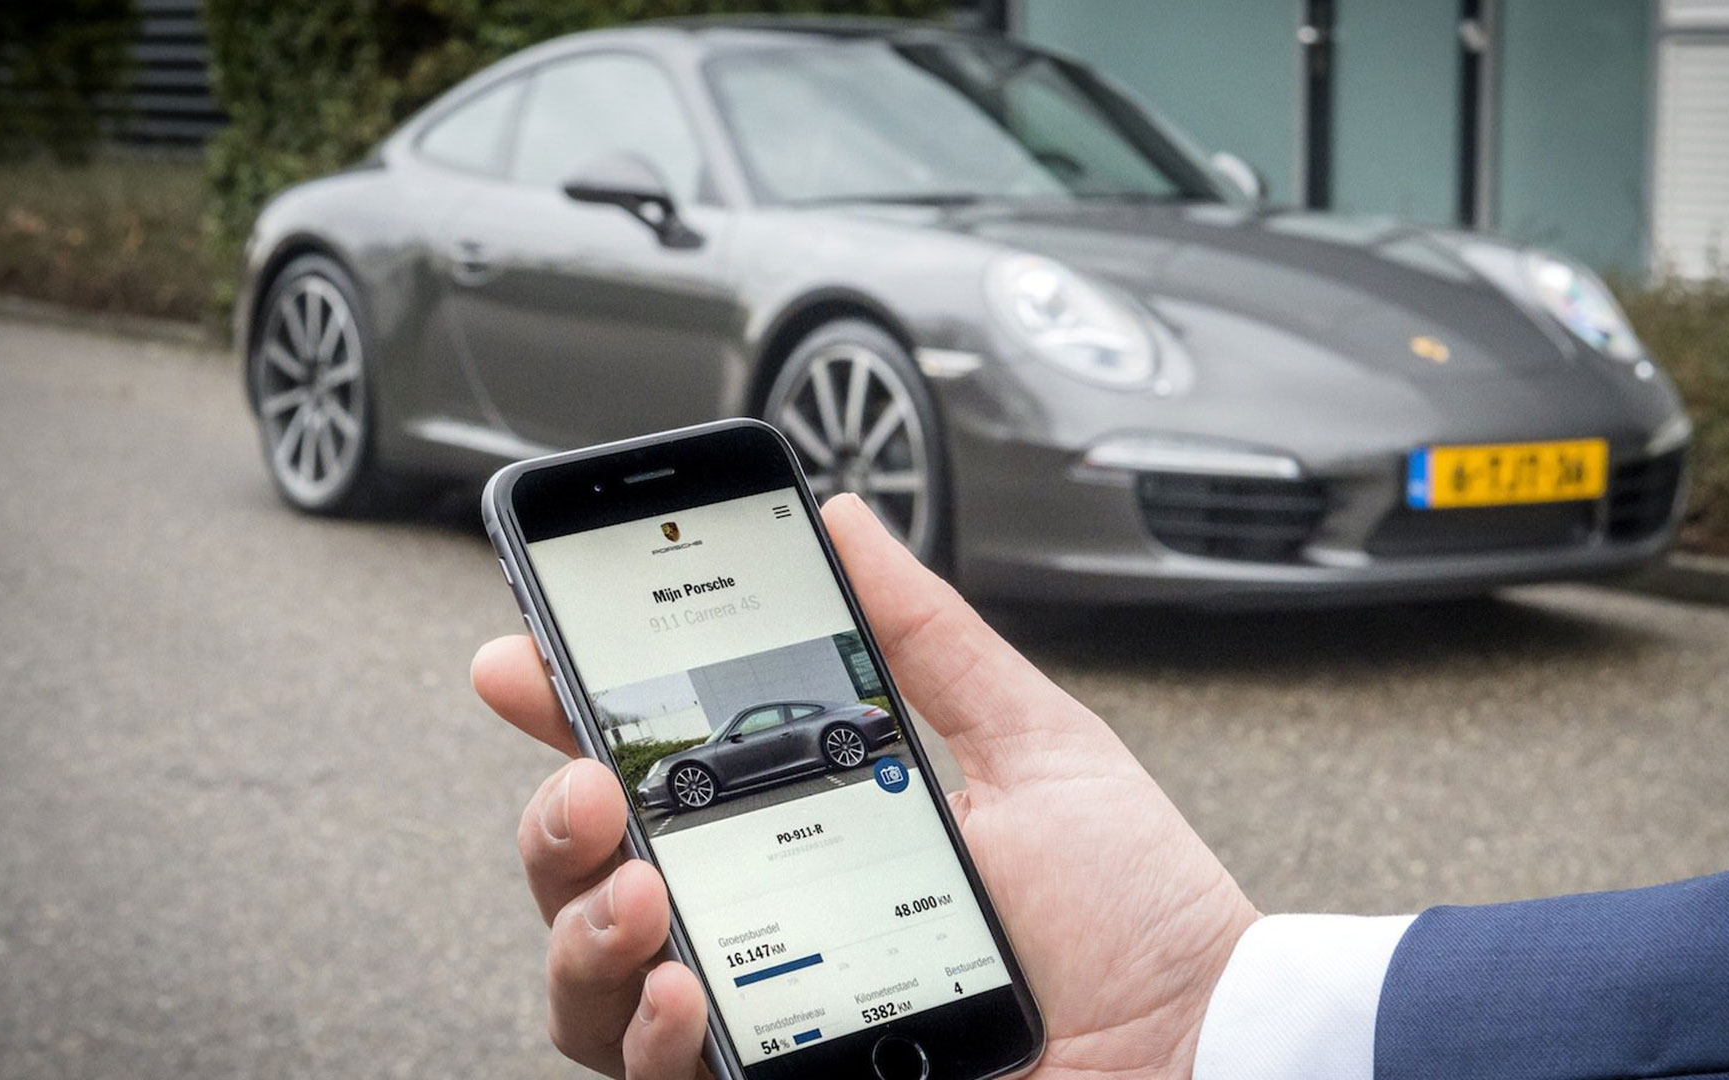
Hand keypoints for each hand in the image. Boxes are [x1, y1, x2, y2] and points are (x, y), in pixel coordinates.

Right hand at [472, 494, 1259, 1079]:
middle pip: (593, 884)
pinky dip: (647, 1038)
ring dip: (582, 929)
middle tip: (587, 782)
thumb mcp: (1030, 741)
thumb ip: (924, 638)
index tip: (523, 657)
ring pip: (593, 989)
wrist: (1206, 1048)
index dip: (572, 716)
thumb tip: (842, 523)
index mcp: (808, 834)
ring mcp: (766, 1020)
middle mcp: (767, 929)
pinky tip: (687, 993)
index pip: (659, 776)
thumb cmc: (1135, 912)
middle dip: (552, 824)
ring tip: (640, 887)